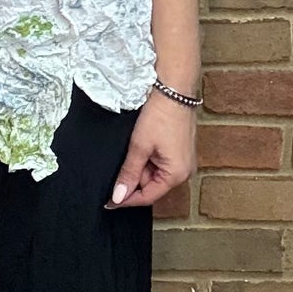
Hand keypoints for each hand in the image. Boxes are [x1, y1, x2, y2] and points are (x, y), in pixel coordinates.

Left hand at [103, 90, 196, 210]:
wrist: (174, 90)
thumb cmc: (160, 116)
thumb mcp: (139, 146)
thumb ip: (128, 173)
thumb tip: (118, 196)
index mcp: (176, 175)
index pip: (147, 196)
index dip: (126, 199)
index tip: (108, 200)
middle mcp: (184, 172)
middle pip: (151, 186)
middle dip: (134, 176)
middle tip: (125, 157)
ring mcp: (183, 162)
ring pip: (154, 174)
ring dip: (140, 165)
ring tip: (136, 145)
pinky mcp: (180, 152)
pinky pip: (160, 164)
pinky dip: (147, 158)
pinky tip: (142, 144)